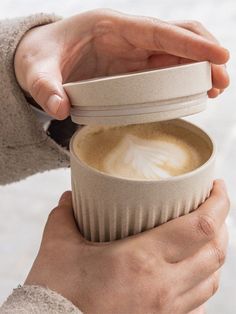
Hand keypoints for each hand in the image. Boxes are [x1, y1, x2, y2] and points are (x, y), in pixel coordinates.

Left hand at [14, 9, 229, 119]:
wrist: (40, 58)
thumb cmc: (40, 56)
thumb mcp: (36, 71)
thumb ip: (45, 88)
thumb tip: (59, 109)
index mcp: (110, 27)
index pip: (159, 31)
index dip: (190, 43)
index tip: (220, 55)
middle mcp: (127, 37)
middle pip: (176, 37)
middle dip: (203, 55)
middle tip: (222, 80)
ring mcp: (132, 53)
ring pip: (175, 53)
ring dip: (198, 68)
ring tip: (215, 88)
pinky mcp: (132, 68)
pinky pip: (163, 69)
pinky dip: (182, 79)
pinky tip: (193, 91)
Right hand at [25, 180, 228, 313]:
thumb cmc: (57, 295)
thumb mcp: (58, 248)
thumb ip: (64, 216)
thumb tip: (69, 198)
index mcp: (141, 260)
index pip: (200, 227)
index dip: (218, 202)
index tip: (217, 186)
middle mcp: (163, 287)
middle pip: (215, 251)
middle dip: (222, 222)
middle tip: (213, 205)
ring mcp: (167, 311)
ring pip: (212, 278)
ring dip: (215, 252)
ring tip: (207, 234)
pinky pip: (199, 304)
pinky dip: (203, 282)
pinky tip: (192, 273)